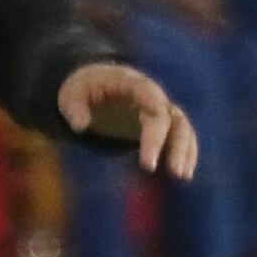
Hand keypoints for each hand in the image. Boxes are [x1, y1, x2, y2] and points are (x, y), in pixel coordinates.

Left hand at [58, 59, 197, 179]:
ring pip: (182, 126)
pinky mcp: (161, 120)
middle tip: (174, 172)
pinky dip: (186, 150)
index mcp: (130, 83)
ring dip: (185, 150)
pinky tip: (185, 173)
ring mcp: (158, 107)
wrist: (95, 80)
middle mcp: (151, 94)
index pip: (150, 105)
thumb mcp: (70, 94)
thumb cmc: (83, 88)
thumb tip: (81, 126)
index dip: (154, 132)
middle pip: (171, 118)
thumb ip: (74, 107)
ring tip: (183, 176)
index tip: (148, 162)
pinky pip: (181, 134)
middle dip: (174, 145)